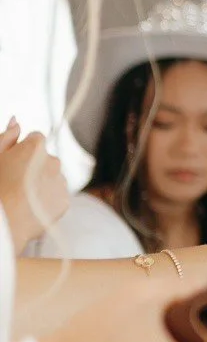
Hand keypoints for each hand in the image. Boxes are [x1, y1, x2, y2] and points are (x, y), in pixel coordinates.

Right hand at [0, 123, 69, 251]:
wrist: (4, 221)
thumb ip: (7, 137)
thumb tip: (16, 120)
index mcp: (36, 146)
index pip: (35, 139)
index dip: (22, 152)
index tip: (12, 164)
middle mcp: (53, 160)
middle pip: (45, 159)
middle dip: (34, 168)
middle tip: (15, 183)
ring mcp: (61, 181)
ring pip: (52, 178)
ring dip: (41, 184)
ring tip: (21, 198)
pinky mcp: (64, 201)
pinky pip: (56, 196)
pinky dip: (47, 200)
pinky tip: (30, 208)